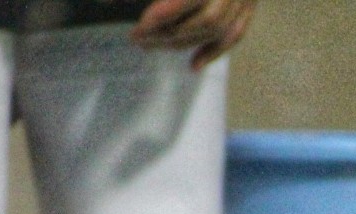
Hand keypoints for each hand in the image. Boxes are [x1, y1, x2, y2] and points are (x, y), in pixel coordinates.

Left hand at [130, 0, 257, 69]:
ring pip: (219, 27)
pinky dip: (216, 50)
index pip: (183, 1)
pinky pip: (237, 31)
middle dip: (170, 35)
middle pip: (205, 19)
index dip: (160, 17)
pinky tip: (193, 64)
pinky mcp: (250, 1)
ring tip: (159, 46)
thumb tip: (105, 1)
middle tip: (141, 40)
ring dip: (188, 44)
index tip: (138, 29)